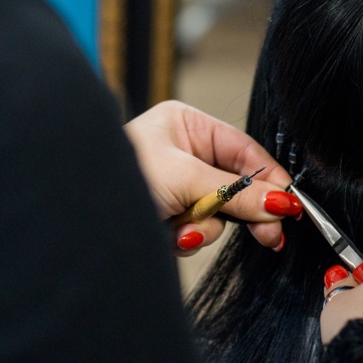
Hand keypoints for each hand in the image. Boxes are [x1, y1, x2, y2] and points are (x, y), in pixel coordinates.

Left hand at [123, 101, 298, 254]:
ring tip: (183, 229)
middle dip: (241, 210)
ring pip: (218, 212)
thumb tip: (281, 201)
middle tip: (269, 236)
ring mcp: (175, 185)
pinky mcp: (167, 215)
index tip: (289, 204)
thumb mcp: (185, 179)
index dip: (268, 178)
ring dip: (205, 226)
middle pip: (235, 183)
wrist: (73, 219)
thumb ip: (235, 192)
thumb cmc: (118, 176)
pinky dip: (188, 237)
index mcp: (186, 125)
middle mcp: (182, 151)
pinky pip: (198, 229)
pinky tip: (171, 236)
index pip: (242, 150)